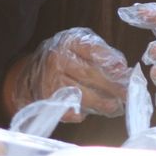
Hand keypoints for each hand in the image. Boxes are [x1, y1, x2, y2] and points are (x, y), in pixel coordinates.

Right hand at [6, 28, 128, 121]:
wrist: (29, 73)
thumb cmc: (63, 57)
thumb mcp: (79, 46)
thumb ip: (100, 52)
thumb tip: (121, 67)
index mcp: (69, 43)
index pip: (91, 49)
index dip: (108, 59)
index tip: (123, 68)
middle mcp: (57, 60)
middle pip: (88, 73)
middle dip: (111, 85)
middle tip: (126, 93)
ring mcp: (50, 80)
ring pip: (79, 93)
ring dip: (99, 102)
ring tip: (114, 106)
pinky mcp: (45, 99)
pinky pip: (66, 108)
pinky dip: (79, 112)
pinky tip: (90, 112)